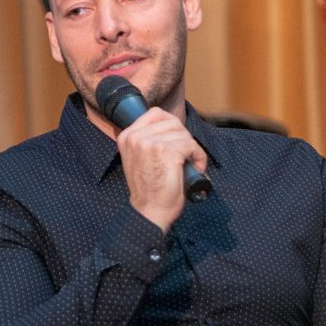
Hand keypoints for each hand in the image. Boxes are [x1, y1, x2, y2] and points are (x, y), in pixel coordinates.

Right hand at [116, 107, 207, 232]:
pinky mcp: (166, 151)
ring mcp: (150, 143)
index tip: (177, 140)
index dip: (172, 125)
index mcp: (127, 136)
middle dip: (184, 138)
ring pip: (184, 134)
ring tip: (189, 165)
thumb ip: (147, 141)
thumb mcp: (139, 158)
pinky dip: (198, 157)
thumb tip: (172, 127)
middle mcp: (136, 137)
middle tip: (186, 156)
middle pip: (172, 122)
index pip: (155, 114)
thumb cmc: (149, 189)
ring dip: (192, 149)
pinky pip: (191, 145)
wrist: (150, 211)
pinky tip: (195, 168)